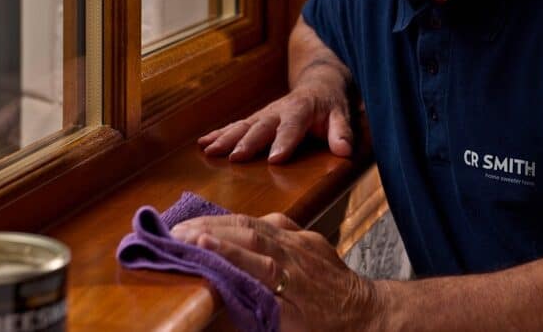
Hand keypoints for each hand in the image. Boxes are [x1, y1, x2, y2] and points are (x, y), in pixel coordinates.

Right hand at [171, 213, 381, 330]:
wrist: (365, 311)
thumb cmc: (325, 326)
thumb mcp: (291, 327)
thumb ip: (260, 307)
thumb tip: (227, 292)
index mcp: (290, 279)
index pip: (251, 259)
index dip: (223, 249)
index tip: (194, 242)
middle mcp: (293, 252)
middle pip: (248, 233)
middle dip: (210, 227)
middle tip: (176, 231)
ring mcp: (299, 239)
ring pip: (255, 222)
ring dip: (220, 221)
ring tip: (190, 224)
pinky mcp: (304, 233)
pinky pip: (271, 220)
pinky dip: (244, 221)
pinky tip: (227, 222)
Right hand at [197, 87, 353, 163]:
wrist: (318, 82)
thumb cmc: (330, 104)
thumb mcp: (342, 115)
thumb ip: (342, 132)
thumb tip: (344, 151)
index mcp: (302, 109)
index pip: (293, 126)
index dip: (284, 141)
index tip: (274, 159)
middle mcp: (279, 110)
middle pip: (262, 126)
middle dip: (247, 141)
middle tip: (234, 157)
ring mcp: (265, 114)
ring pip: (243, 125)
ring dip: (226, 138)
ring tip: (209, 151)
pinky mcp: (256, 118)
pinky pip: (236, 125)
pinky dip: (219, 133)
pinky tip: (203, 143)